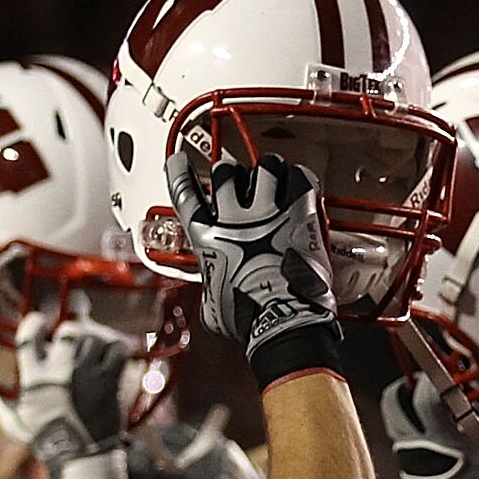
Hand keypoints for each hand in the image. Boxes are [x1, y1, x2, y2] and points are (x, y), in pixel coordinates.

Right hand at [0, 300, 132, 478]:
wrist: (80, 457)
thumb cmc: (48, 441)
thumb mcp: (17, 425)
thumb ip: (4, 409)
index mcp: (35, 377)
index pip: (29, 336)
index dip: (35, 323)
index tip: (40, 321)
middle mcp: (59, 370)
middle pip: (70, 329)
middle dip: (75, 324)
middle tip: (79, 325)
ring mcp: (86, 374)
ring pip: (95, 337)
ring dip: (98, 337)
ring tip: (98, 343)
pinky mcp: (108, 381)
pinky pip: (118, 350)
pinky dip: (120, 347)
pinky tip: (117, 351)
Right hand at [170, 153, 341, 382]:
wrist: (284, 318)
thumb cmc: (249, 318)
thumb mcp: (212, 304)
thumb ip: (211, 284)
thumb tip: (214, 287)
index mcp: (207, 239)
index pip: (185, 193)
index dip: (179, 172)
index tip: (180, 160)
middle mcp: (234, 219)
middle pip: (226, 173)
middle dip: (230, 173)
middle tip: (240, 180)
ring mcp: (268, 213)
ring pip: (264, 167)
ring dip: (268, 169)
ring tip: (273, 175)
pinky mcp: (299, 213)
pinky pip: (299, 177)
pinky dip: (298, 176)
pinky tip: (299, 181)